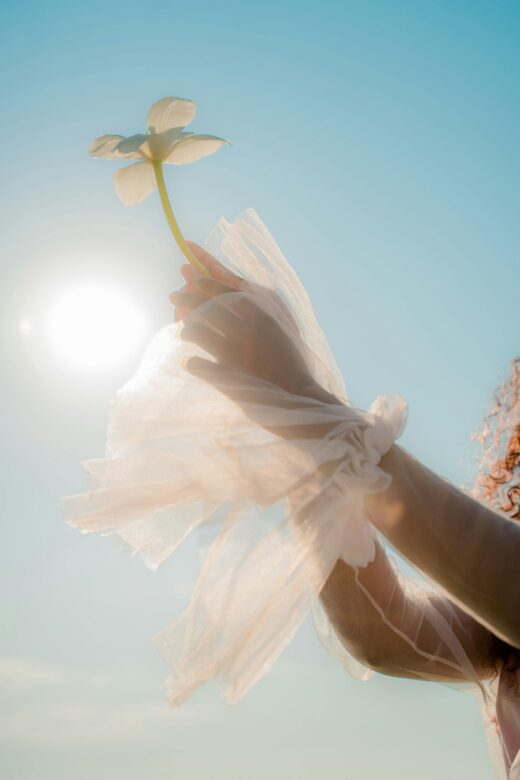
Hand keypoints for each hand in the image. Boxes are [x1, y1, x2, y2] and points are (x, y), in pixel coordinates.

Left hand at [169, 242, 337, 410]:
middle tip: (173, 295)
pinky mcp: (225, 376)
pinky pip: (195, 364)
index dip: (205, 280)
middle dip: (185, 298)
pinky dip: (190, 362)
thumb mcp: (283, 326)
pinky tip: (189, 360)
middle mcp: (244, 329)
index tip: (192, 276)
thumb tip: (241, 286)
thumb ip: (262, 306)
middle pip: (205, 306)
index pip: (225, 289)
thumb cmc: (291, 360)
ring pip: (196, 332)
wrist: (296, 395)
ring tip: (183, 332)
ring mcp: (233, 353)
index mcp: (260, 314)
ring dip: (186, 329)